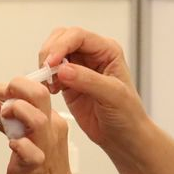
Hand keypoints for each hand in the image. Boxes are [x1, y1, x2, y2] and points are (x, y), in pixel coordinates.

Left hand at [0, 78, 70, 173]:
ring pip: (38, 120)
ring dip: (17, 111)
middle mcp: (51, 128)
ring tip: (4, 115)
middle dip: (15, 86)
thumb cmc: (37, 160)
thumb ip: (7, 116)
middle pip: (40, 94)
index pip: (34, 89)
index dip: (8, 85)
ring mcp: (46, 146)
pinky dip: (21, 146)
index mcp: (50, 117)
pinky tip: (12, 143)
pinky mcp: (37, 166)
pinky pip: (33, 154)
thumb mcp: (24, 131)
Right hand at [39, 28, 147, 155]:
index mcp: (107, 50)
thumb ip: (89, 80)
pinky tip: (52, 90)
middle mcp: (92, 54)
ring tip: (50, 83)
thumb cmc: (128, 115)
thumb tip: (63, 69)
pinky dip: (46, 78)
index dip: (61, 45)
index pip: (78, 36)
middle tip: (45, 71)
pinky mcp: (68, 81)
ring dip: (46, 65)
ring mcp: (78, 67)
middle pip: (62, 38)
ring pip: (53, 52)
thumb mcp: (114, 96)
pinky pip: (51, 71)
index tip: (51, 62)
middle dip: (50, 52)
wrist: (124, 138)